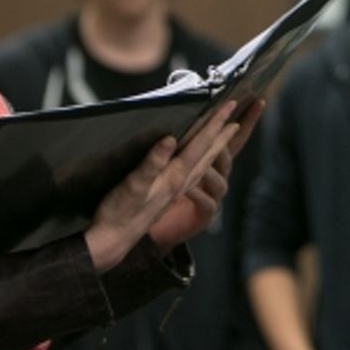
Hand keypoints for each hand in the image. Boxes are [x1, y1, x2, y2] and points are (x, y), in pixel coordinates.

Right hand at [84, 99, 261, 270]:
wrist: (112, 242)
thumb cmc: (119, 213)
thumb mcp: (132, 186)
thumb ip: (151, 163)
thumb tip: (170, 139)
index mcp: (175, 177)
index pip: (200, 145)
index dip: (215, 124)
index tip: (229, 107)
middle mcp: (180, 183)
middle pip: (208, 154)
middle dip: (223, 135)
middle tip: (236, 118)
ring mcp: (175, 191)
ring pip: (203, 165)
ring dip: (216, 148)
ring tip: (225, 137)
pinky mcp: (167, 197)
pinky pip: (193, 174)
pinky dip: (201, 163)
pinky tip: (199, 163)